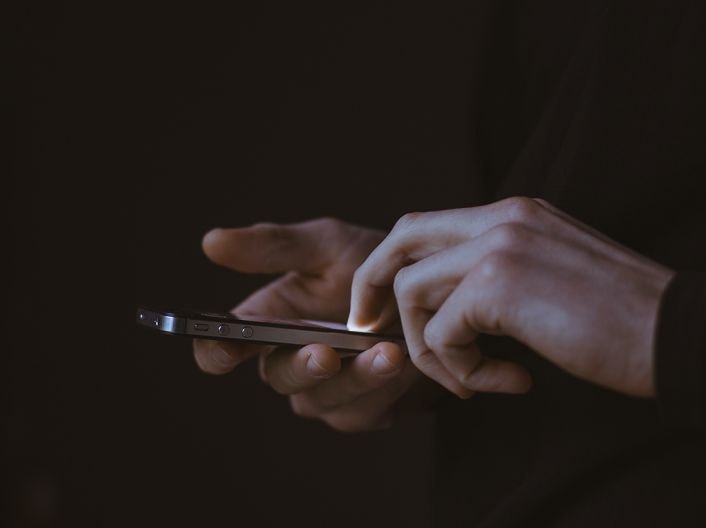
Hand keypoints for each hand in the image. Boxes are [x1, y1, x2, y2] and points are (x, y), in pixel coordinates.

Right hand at [193, 218, 441, 431]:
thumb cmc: (371, 264)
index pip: (224, 346)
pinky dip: (385, 388)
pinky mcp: (363, 411)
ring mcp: (326, 391)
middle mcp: (290, 361)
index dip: (216, 352)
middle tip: (324, 353)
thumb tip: (211, 241)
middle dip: (300, 367)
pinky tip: (405, 362)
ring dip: (354, 379)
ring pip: (322, 399)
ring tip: (386, 351)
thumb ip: (274, 247)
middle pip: (278, 378)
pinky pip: (364, 411)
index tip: (225, 350)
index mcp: (268, 322)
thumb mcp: (326, 245)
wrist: (431, 291)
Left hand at [348, 197, 674, 398]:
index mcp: (512, 213)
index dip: (391, 265)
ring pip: (412, 291)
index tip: (381, 307)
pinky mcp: (499, 284)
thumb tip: (444, 305)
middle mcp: (502, 216)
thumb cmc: (618, 320)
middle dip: (373, 285)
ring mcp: (499, 244)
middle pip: (401, 238)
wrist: (678, 334)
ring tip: (469, 379)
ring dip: (428, 348)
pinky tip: (504, 380)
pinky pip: (441, 333)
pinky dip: (459, 368)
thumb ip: (495, 274)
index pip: (424, 225)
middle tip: (370, 328)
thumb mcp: (547, 277)